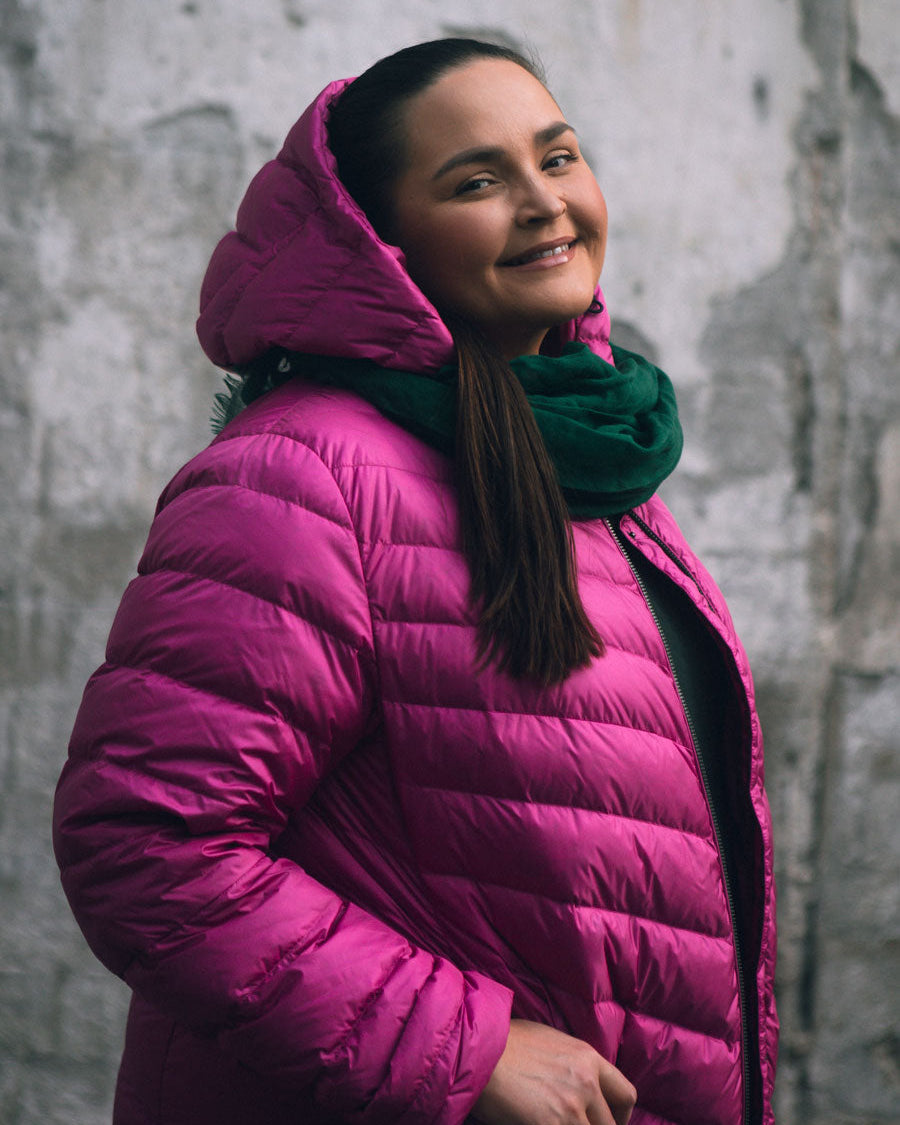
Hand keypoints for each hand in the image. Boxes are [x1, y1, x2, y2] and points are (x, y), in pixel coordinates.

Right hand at [472, 1019, 635, 1124]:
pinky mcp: (551, 1124)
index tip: (609, 1123)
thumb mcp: (550, 1041)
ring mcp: (570, 1107)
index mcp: (588, 1058)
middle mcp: (586, 1082)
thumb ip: (573, 1063)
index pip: (626, 1094)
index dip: (621, 1116)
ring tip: (556, 1122)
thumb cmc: (506, 1042)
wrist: (478, 1049)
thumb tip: (581, 1081)